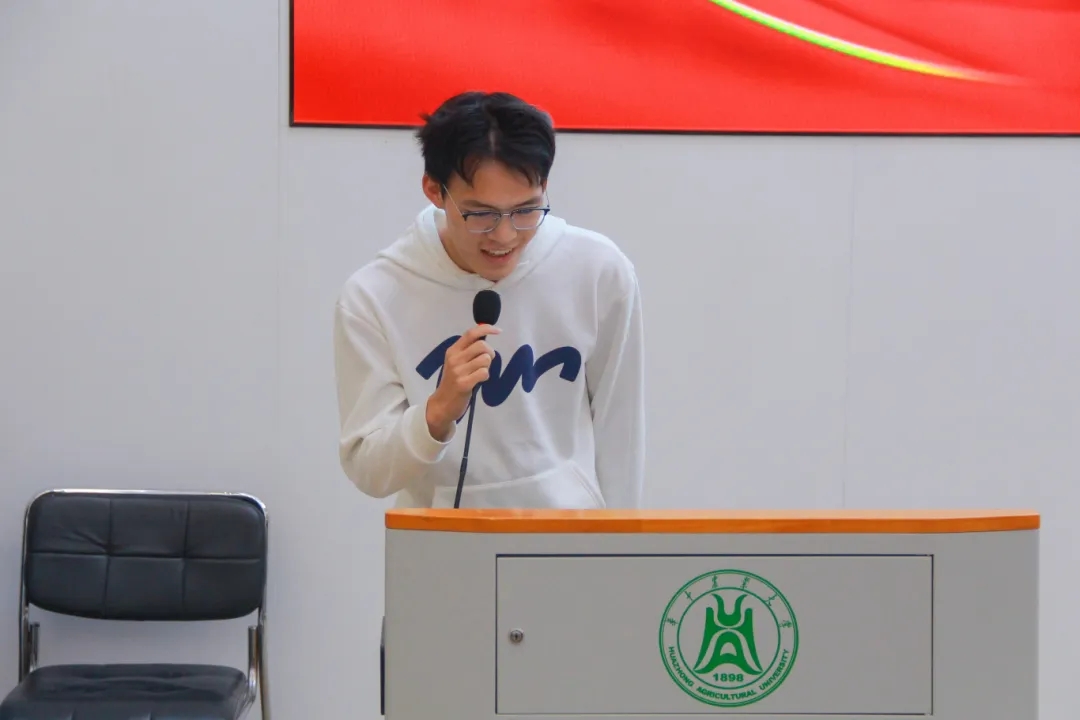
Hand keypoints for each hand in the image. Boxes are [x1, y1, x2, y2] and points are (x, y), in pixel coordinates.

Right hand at [425, 324, 499, 440]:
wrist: (442, 404)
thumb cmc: (452, 382)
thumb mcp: (456, 363)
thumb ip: (467, 351)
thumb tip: (485, 340)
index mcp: (452, 351)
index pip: (470, 333)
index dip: (486, 328)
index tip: (498, 330)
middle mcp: (454, 359)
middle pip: (482, 345)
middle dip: (490, 352)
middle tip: (487, 361)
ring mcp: (458, 371)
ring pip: (485, 359)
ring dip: (487, 366)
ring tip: (480, 372)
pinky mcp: (464, 384)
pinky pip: (484, 373)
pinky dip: (485, 376)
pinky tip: (479, 381)